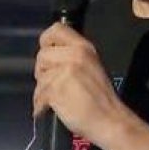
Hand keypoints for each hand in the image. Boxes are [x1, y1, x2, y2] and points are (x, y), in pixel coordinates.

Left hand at [33, 22, 127, 148]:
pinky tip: (50, 109)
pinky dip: (41, 105)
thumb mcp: (92, 66)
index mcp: (84, 48)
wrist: (109, 120)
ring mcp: (64, 72)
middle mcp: (74, 55)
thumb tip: (52, 57)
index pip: (57, 29)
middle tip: (53, 83)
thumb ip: (73, 57)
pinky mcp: (55, 89)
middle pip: (42, 55)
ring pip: (39, 77)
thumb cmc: (102, 97)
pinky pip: (38, 94)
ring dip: (42, 90)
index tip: (49, 52)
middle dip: (43, 70)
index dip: (47, 40)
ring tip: (53, 99)